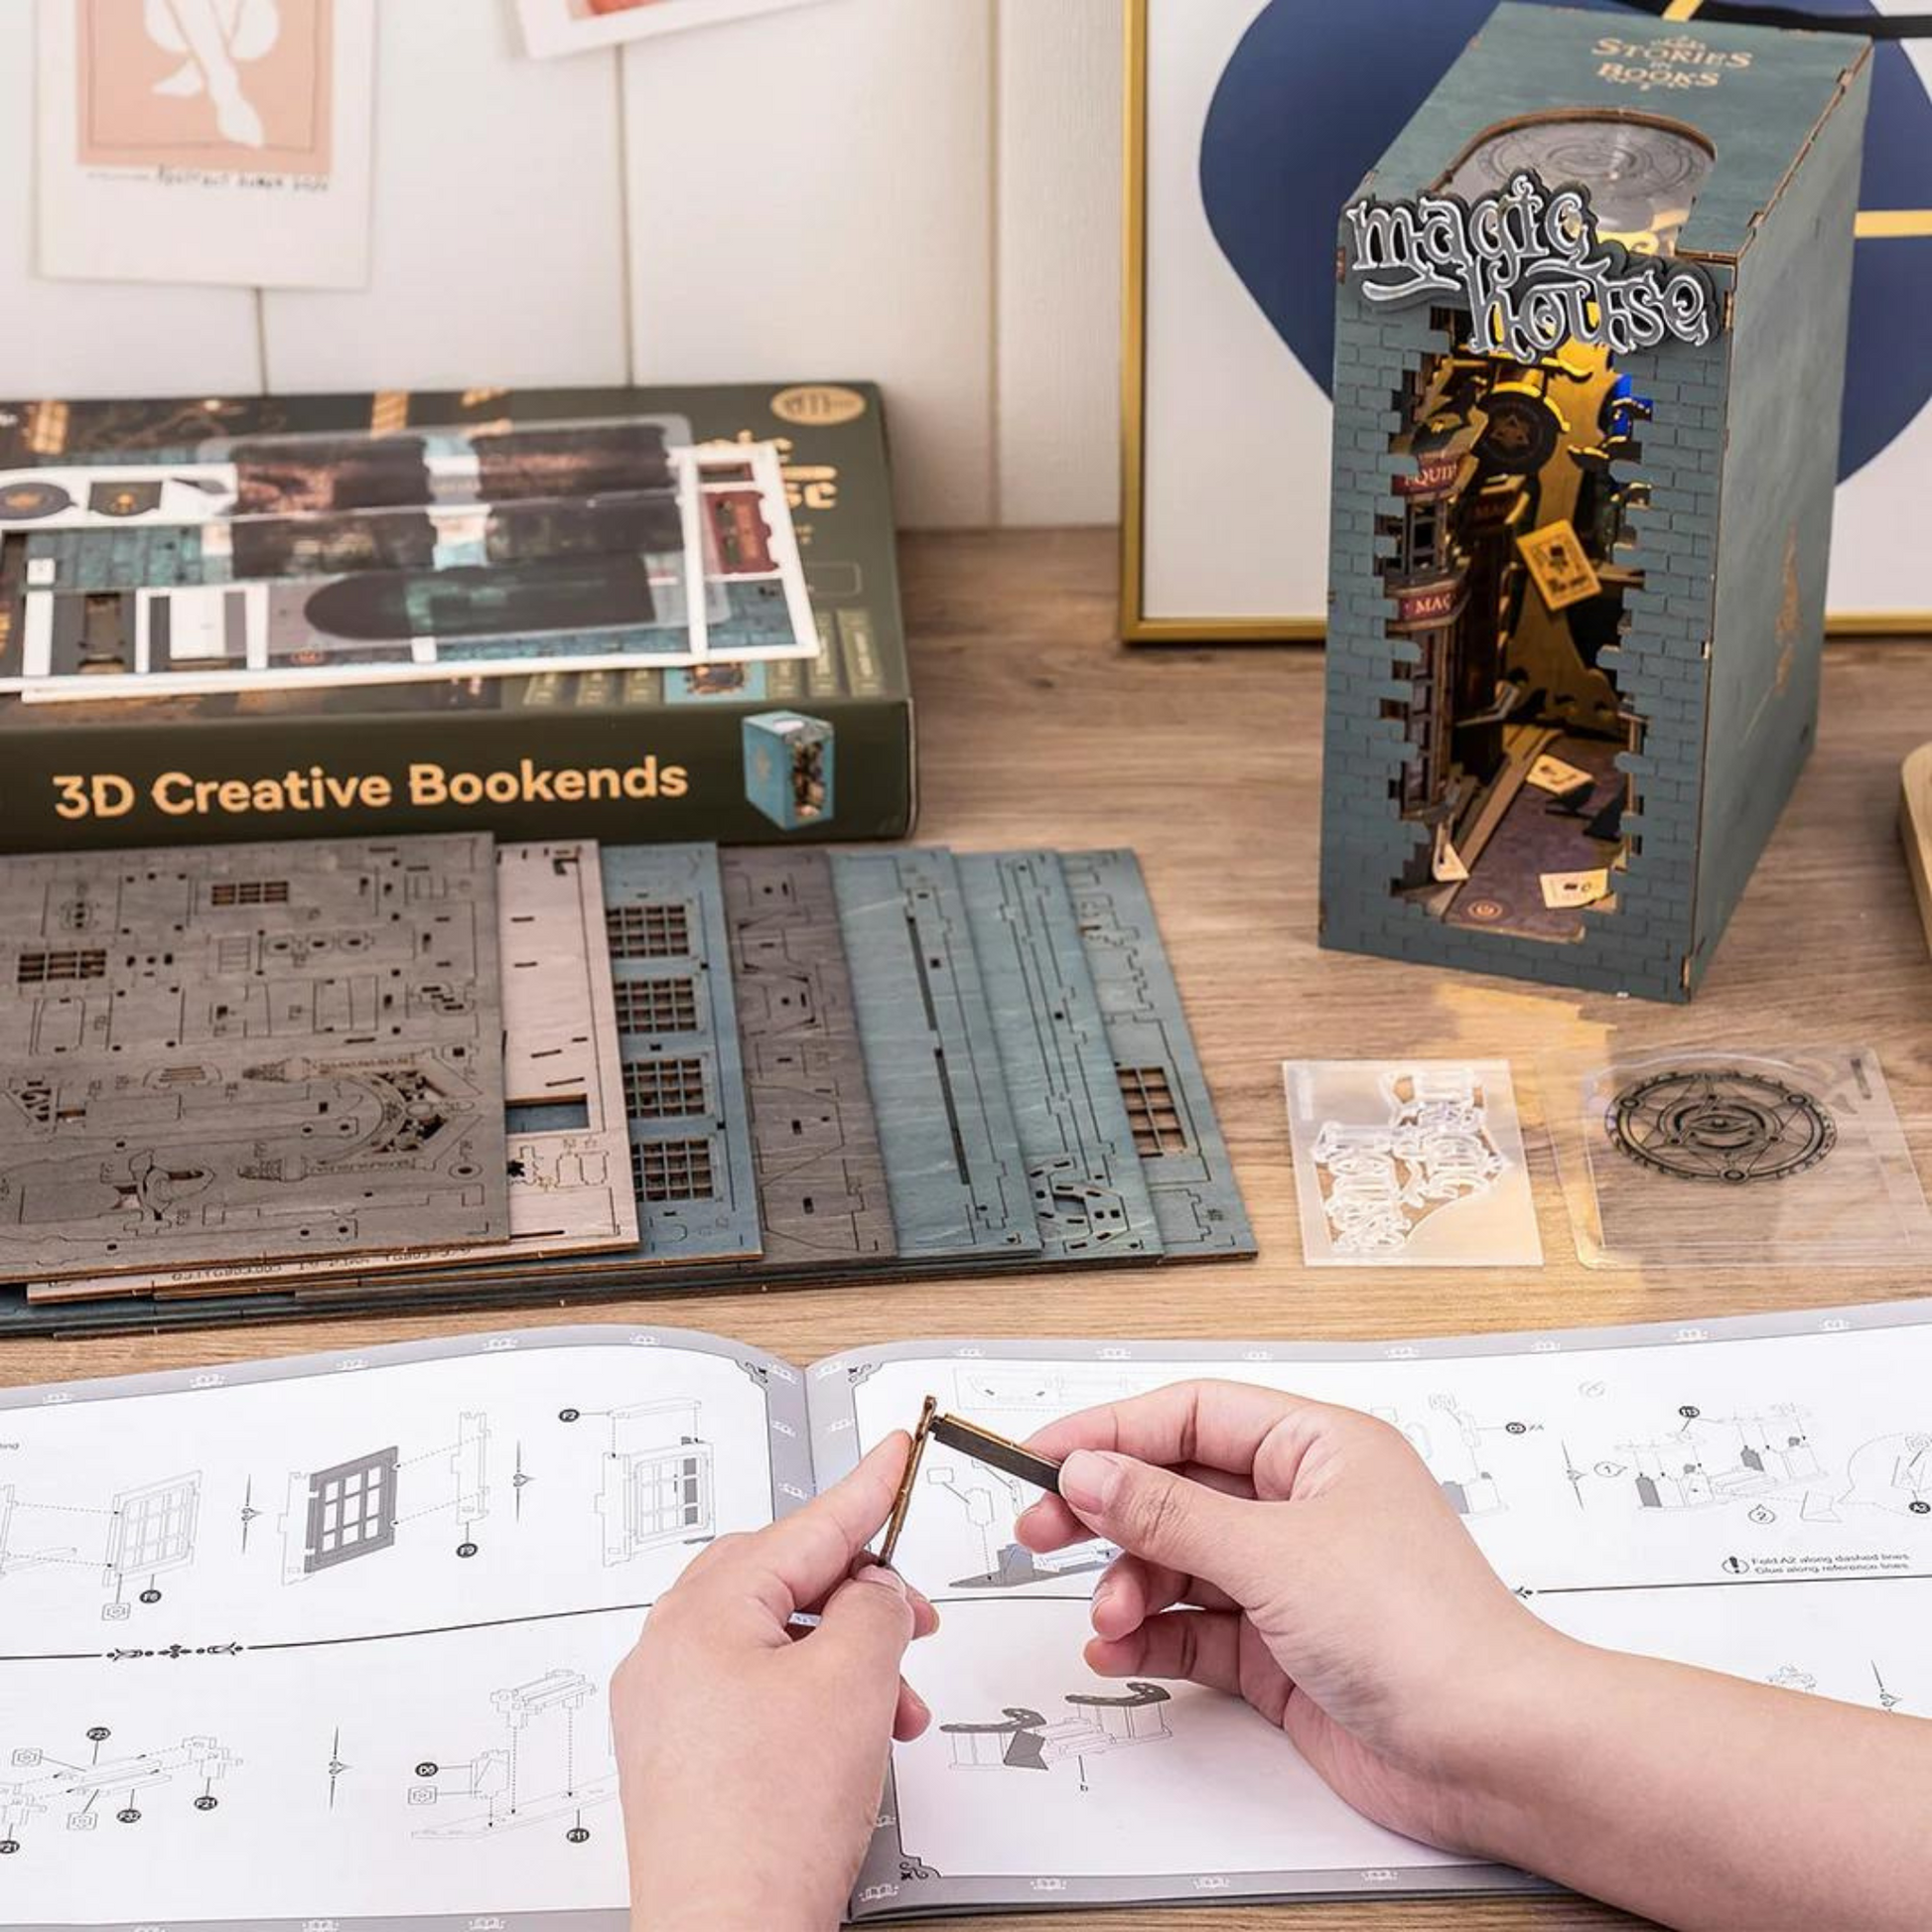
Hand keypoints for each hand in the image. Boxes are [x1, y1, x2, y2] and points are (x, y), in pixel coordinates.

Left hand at [613, 1435, 937, 1931]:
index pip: (806, 1526)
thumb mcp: (855, 1684)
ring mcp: (666, 1705)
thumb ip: (878, 1607)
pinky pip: (753, 1689)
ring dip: (844, 1660)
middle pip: (786, 1580)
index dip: (867, 1489)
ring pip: (775, 1639)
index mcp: (701, 1613)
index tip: (893, 1452)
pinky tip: (848, 1739)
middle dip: (860, 1599)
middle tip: (912, 1618)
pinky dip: (811, 1699)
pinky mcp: (679, 1756)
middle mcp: (669, 1650)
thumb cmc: (766, 1830)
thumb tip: (877, 1590)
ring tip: (889, 1707)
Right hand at [1013, 1381, 1567, 1854]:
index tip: (1044, 1456)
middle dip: (1107, 1509)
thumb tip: (1090, 1471)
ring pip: (1177, 1560)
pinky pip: (1192, 1626)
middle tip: (1042, 1532)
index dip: (1113, 1431)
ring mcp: (1291, 1578)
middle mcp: (1303, 1505)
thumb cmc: (1425, 1633)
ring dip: (1129, 1584)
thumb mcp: (1275, 1555)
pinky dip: (1151, 1635)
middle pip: (1175, 1484)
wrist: (1492, 1752)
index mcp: (1319, 1447)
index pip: (1193, 1414)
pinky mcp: (1281, 1649)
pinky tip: (1120, 1648)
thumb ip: (1168, 1512)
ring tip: (1109, 1616)